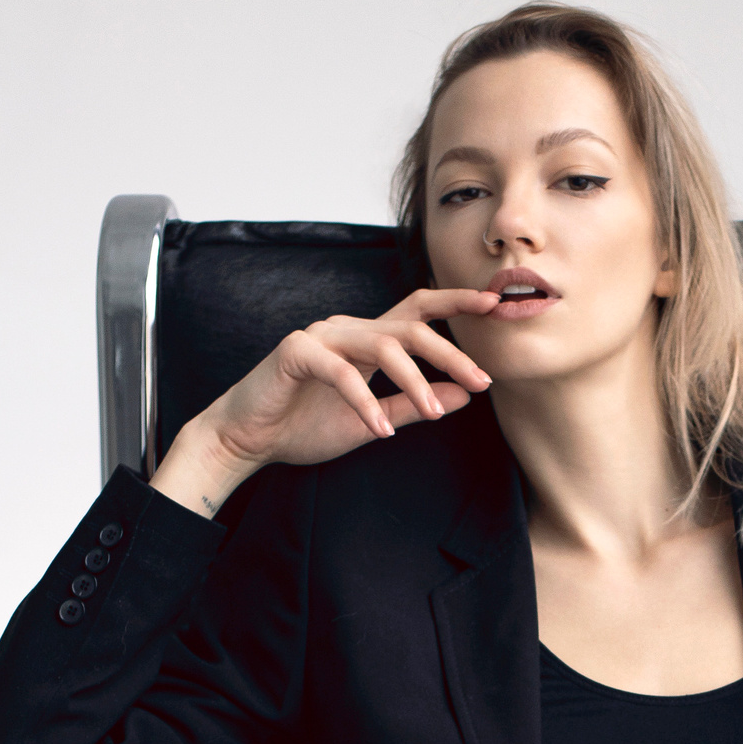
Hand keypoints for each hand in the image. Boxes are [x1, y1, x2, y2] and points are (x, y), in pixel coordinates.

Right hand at [151, 288, 499, 516]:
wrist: (247, 439)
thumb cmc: (304, 425)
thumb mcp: (373, 420)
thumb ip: (414, 405)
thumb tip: (463, 395)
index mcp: (367, 340)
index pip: (418, 312)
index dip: (456, 304)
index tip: (495, 306)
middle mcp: (348, 329)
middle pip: (410, 326)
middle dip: (450, 351)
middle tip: (483, 378)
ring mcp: (321, 336)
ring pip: (381, 345)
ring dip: (413, 382)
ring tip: (432, 414)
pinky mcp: (295, 353)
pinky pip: (341, 373)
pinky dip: (364, 402)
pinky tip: (379, 430)